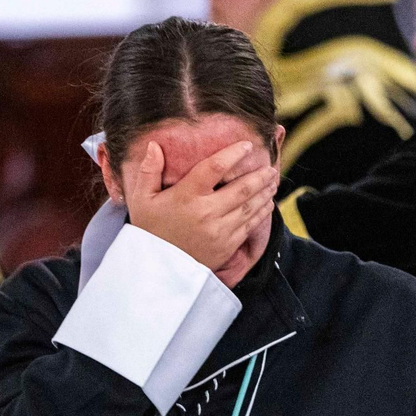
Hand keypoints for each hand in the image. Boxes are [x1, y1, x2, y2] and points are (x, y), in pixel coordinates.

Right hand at [123, 139, 277, 272]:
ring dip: (265, 192)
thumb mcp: (142, 200)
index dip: (233, 154)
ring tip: (273, 181)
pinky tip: (267, 203)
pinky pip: (250, 225)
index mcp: (186, 196)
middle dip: (260, 175)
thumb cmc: (149, 231)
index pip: (215, 168)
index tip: (247, 145)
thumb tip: (155, 145)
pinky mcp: (227, 246)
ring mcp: (219, 231)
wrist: (156, 270)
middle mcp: (206, 212)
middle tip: (270, 166)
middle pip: (242, 188)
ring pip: (250, 206)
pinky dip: (261, 212)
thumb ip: (149, 171)